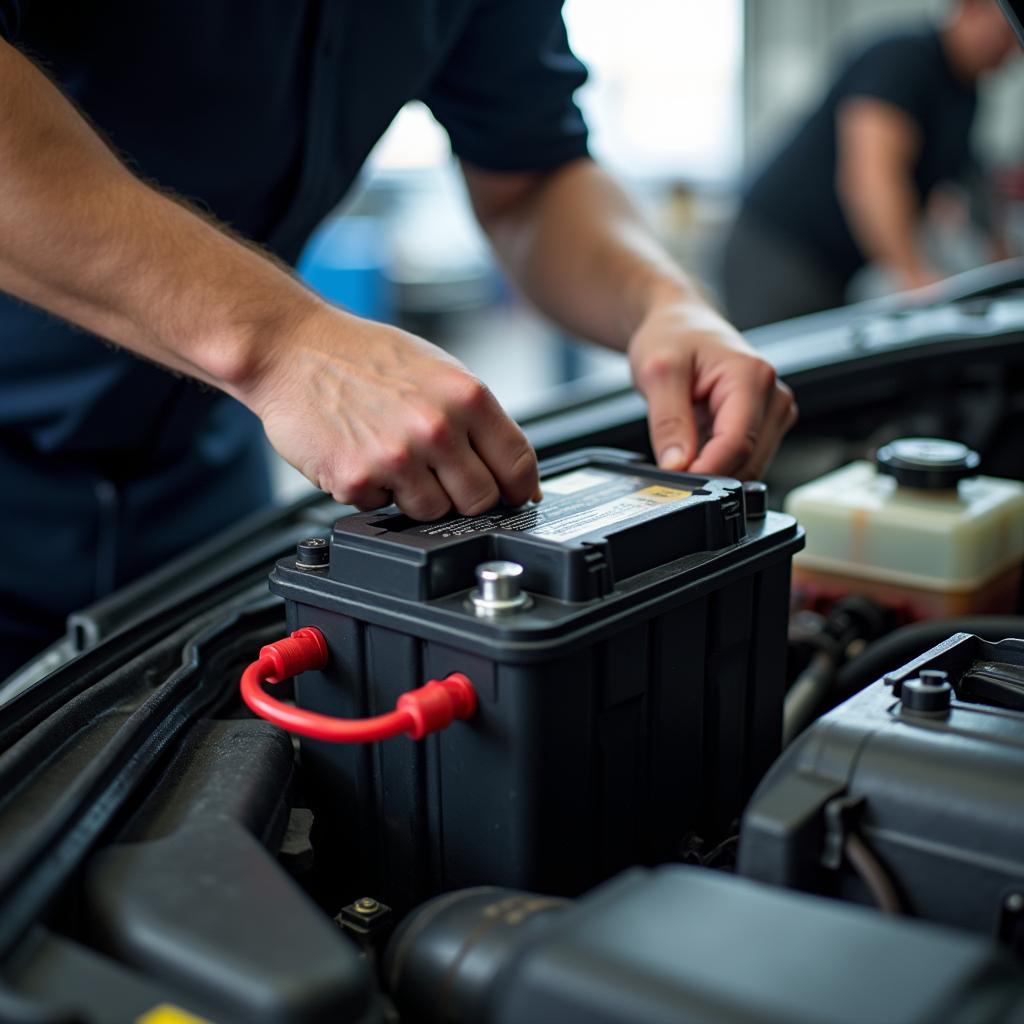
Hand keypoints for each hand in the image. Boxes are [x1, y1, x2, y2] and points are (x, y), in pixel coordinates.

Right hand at [241, 305, 540, 519]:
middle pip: (482, 500)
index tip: (516, 497)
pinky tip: (362, 456)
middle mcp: (437, 426)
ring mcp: (397, 456)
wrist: (292, 348)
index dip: (521, 489)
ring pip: (434, 512)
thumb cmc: (363, 357)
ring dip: (418, 497)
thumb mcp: (437, 371)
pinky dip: (374, 492)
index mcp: (466, 396)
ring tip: (395, 459)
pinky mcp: (357, 479)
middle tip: (443, 478)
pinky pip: (382, 509)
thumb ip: (475, 418)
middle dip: (466, 497)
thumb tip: (511, 471)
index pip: (518, 463)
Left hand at [628, 301, 796, 479]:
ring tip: (680, 448)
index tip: (673, 481)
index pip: (737, 444)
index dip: (706, 470)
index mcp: (753, 377)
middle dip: (708, 474)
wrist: (681, 326)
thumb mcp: (658, 372)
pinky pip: (741, 463)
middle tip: (668, 467)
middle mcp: (773, 397)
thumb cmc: (673, 337)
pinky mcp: (763, 429)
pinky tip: (695, 448)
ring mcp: (772, 415)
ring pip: (747, 468)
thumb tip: (677, 465)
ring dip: (712, 470)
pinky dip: (715, 465)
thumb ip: (668, 422)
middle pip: (747, 461)